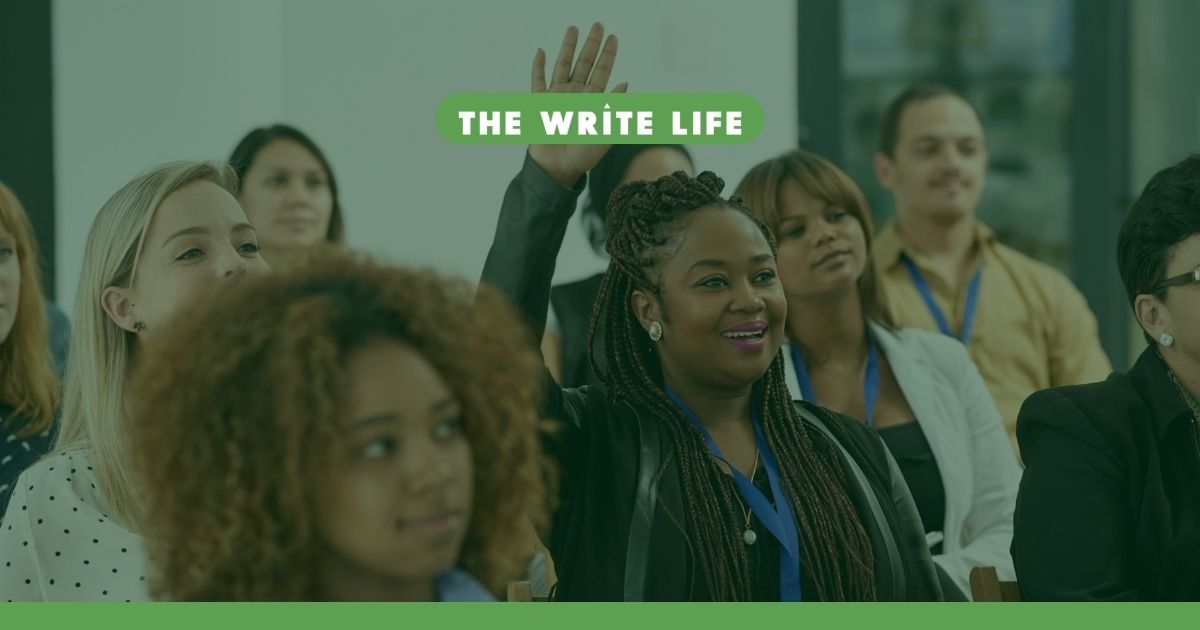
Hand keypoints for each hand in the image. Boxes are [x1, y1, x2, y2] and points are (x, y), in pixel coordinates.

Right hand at [528, 23, 627, 186]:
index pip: (603, 72)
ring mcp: (558, 96)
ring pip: (563, 66)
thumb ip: (615, 107)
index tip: (613, 37)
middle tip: (598, 25)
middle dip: (591, 44)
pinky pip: (538, 81)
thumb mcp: (605, 131)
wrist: (559, 168)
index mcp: (594, 101)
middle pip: (585, 63)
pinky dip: (539, 67)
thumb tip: (626, 83)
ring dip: (567, 48)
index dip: (608, 54)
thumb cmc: (584, 154)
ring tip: (573, 29)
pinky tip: (542, 52)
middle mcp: (577, 95)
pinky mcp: (540, 103)